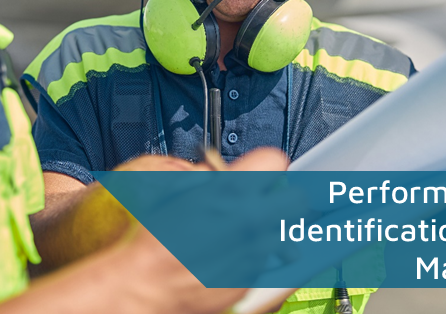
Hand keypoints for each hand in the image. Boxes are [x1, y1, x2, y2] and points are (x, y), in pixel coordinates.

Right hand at [121, 148, 300, 313]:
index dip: (265, 166)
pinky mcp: (252, 278)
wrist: (148, 285)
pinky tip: (228, 255)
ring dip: (268, 230)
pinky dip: (252, 255)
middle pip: (297, 200)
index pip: (276, 161)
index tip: (259, 173)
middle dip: (282, 198)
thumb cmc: (156, 241)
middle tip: (264, 202)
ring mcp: (255, 253)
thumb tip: (228, 173)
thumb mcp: (179, 193)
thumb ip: (212, 178)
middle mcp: (251, 221)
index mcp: (231, 192)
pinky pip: (265, 260)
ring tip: (242, 233)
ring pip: (284, 233)